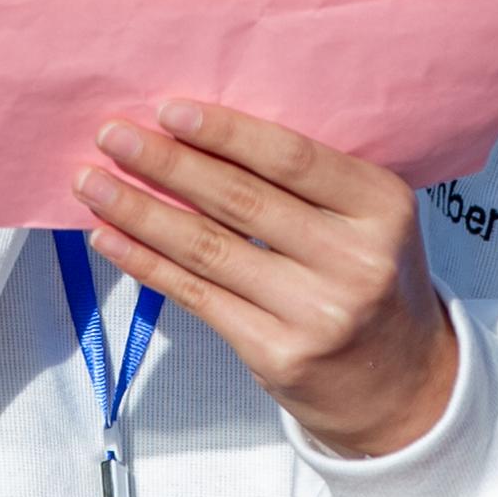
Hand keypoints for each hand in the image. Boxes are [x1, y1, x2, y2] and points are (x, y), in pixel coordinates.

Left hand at [76, 98, 455, 458]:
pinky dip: (145, 264)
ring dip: (140, 212)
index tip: (168, 109)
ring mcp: (317, 313)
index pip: (291, 158)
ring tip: (93, 183)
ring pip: (207, 250)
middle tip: (111, 137)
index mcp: (382, 207)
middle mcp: (355, 261)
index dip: (225, 132)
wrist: (404, 386)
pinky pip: (197, 297)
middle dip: (166, 164)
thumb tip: (197, 133)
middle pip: (240, 201)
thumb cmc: (371, 280)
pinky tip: (109, 239)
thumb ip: (307, 181)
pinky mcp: (278, 354)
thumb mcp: (366, 219)